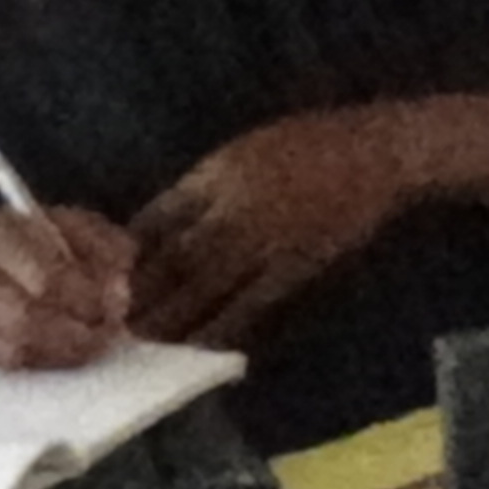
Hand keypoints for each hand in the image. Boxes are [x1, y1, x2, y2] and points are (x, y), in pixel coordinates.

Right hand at [0, 206, 135, 369]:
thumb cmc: (10, 234)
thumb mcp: (58, 218)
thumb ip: (99, 240)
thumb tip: (125, 274)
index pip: (45, 275)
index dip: (87, 295)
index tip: (119, 301)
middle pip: (25, 321)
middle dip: (78, 333)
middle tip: (111, 332)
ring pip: (12, 352)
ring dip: (63, 354)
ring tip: (94, 345)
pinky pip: (1, 366)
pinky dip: (40, 364)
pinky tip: (64, 353)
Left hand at [128, 109, 410, 347]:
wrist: (382, 153)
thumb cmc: (315, 140)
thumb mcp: (248, 147)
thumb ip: (205, 184)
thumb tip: (160, 223)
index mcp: (220, 172)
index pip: (158, 217)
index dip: (128, 249)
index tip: (106, 274)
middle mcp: (234, 209)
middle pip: (172, 261)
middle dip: (140, 293)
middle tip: (109, 321)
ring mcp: (265, 242)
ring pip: (204, 289)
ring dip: (170, 318)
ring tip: (142, 341)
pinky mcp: (295, 267)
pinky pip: (249, 306)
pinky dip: (221, 329)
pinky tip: (199, 347)